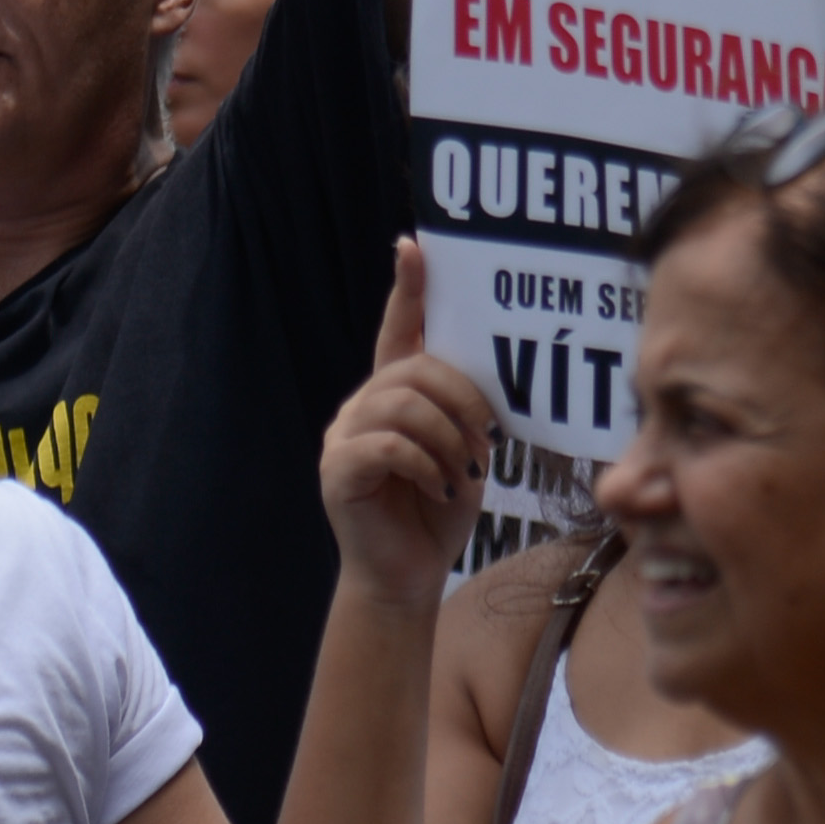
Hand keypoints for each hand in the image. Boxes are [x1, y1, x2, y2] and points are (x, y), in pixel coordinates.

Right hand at [320, 241, 498, 612]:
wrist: (407, 577)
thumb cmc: (438, 511)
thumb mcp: (462, 451)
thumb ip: (462, 412)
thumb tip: (487, 384)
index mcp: (392, 393)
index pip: (399, 329)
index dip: (407, 288)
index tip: (413, 246)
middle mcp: (362, 405)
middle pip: (414, 368)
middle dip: (461, 399)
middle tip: (485, 440)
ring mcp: (344, 435)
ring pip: (403, 404)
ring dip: (448, 437)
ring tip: (463, 471)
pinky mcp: (338, 470)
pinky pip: (388, 445)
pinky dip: (427, 465)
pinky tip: (442, 489)